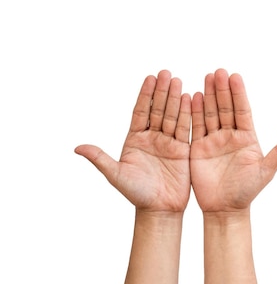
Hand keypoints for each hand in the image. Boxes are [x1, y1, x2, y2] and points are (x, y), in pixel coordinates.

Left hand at [75, 70, 191, 212]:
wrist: (158, 210)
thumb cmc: (136, 194)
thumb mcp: (115, 175)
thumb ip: (100, 158)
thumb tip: (77, 147)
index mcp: (135, 140)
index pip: (141, 111)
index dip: (145, 95)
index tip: (150, 78)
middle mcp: (152, 137)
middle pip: (158, 109)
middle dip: (162, 91)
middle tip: (167, 73)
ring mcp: (168, 142)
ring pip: (172, 116)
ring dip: (176, 99)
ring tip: (179, 81)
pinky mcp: (183, 150)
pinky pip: (186, 129)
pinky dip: (189, 114)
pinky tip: (192, 99)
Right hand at [190, 69, 276, 213]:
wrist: (225, 209)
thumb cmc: (247, 191)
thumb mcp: (265, 172)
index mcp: (247, 137)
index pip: (243, 110)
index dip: (239, 93)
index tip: (235, 76)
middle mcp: (230, 135)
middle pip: (226, 107)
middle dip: (222, 89)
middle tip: (218, 71)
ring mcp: (214, 140)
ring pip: (211, 113)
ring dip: (209, 96)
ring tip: (206, 77)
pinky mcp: (198, 148)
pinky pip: (196, 127)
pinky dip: (194, 112)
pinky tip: (193, 97)